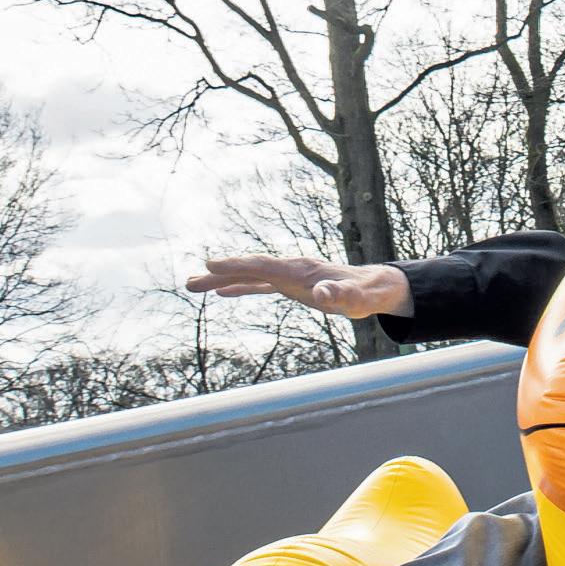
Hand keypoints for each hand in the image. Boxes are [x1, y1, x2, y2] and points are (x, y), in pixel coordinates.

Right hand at [184, 254, 412, 320]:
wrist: (376, 287)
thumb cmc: (366, 294)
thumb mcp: (356, 300)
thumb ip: (341, 295)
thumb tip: (323, 293)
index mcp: (301, 271)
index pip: (263, 266)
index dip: (237, 265)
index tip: (210, 265)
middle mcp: (292, 269)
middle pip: (249, 269)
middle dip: (219, 273)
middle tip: (188, 282)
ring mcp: (290, 276)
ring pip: (250, 276)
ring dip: (222, 280)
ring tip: (192, 285)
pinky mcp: (292, 285)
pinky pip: (260, 284)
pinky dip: (240, 287)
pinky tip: (221, 292)